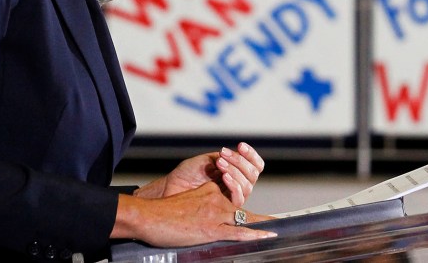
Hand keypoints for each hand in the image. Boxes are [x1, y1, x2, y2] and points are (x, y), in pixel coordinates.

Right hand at [113, 182, 276, 246]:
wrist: (149, 216)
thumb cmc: (162, 213)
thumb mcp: (186, 201)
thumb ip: (200, 204)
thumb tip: (206, 217)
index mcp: (209, 191)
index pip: (233, 194)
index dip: (247, 200)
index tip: (258, 209)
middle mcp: (215, 199)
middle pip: (242, 206)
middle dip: (260, 216)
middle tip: (278, 220)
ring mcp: (215, 214)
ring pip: (244, 218)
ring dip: (263, 224)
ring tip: (278, 227)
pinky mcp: (211, 229)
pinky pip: (238, 232)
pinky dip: (255, 234)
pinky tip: (267, 235)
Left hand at [135, 142, 264, 207]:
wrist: (171, 187)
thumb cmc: (187, 174)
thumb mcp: (207, 160)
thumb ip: (224, 158)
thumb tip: (237, 155)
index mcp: (234, 171)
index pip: (254, 165)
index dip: (251, 155)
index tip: (241, 146)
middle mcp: (236, 184)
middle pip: (253, 174)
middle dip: (240, 161)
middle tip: (224, 154)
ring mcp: (231, 196)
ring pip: (247, 185)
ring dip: (235, 171)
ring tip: (220, 163)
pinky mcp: (225, 208)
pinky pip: (238, 198)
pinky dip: (234, 185)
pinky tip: (224, 176)